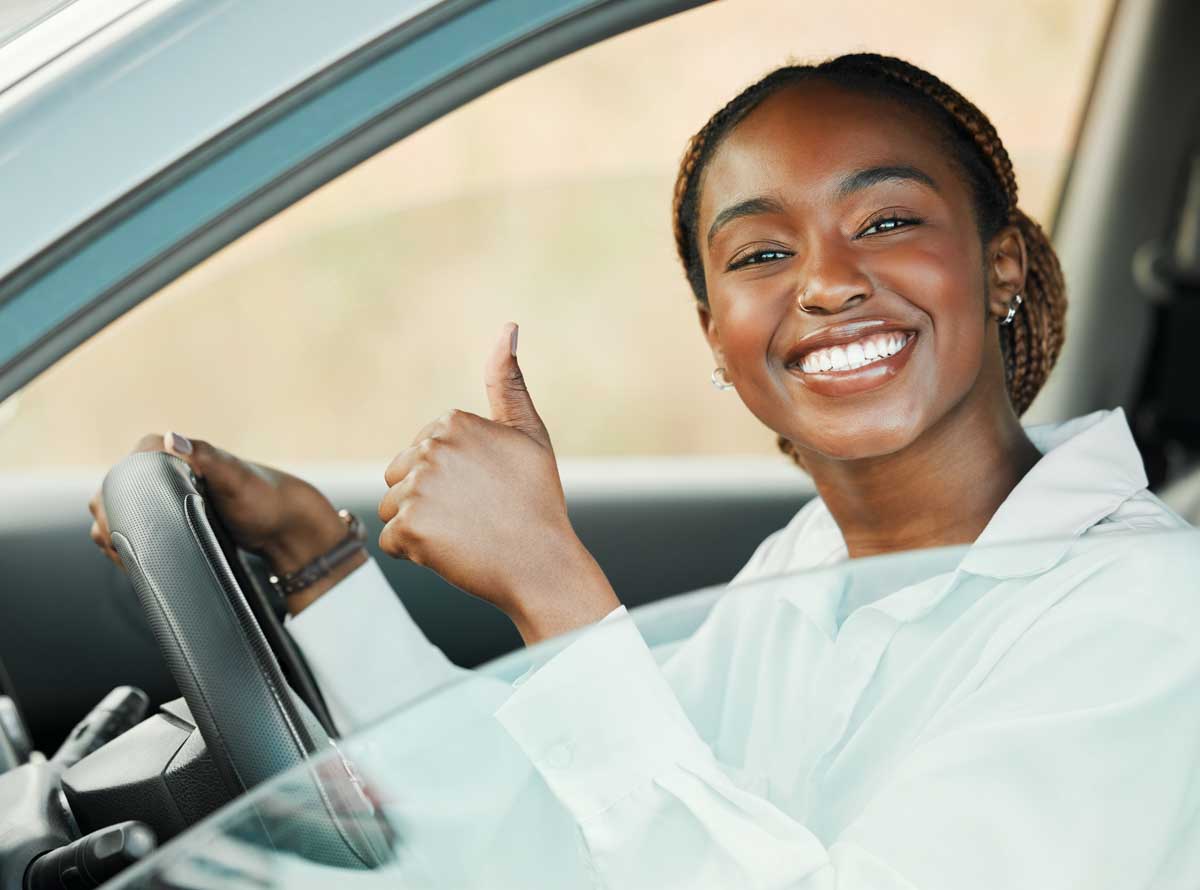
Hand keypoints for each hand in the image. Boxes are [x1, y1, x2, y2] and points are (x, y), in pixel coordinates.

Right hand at [88, 433, 363, 613]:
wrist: (288, 526)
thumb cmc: (266, 499)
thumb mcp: (235, 479)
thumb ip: (206, 457)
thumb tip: (170, 438)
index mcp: (178, 452)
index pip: (125, 467)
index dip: (112, 496)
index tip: (113, 524)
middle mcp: (171, 469)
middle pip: (119, 492)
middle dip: (111, 519)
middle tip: (116, 548)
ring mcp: (173, 495)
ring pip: (128, 511)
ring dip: (118, 532)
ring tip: (124, 558)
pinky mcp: (179, 516)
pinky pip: (145, 526)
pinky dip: (134, 540)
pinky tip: (134, 559)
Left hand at [377, 322, 619, 644]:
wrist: (543, 563)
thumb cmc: (537, 500)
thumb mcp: (529, 433)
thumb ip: (507, 382)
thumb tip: (508, 327)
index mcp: (454, 422)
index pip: (423, 451)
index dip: (452, 477)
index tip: (485, 490)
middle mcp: (432, 447)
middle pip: (401, 476)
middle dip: (429, 498)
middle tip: (475, 515)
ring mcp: (418, 488)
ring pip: (393, 507)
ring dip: (420, 525)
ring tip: (463, 533)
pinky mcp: (407, 527)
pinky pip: (390, 540)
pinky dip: (415, 552)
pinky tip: (451, 551)